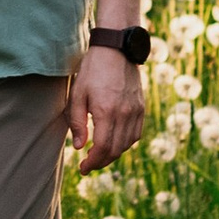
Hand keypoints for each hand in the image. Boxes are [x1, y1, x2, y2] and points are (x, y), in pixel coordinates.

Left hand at [67, 45, 144, 169]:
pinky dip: (125, 143)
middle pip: (116, 150)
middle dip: (101, 162)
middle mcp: (125, 114)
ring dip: (113, 155)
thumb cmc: (92, 70)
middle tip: (88, 165)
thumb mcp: (77, 94)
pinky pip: (136, 134)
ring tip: (99, 155)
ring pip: (127, 144)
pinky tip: (114, 142)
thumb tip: (79, 147)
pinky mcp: (141, 107)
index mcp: (106, 112)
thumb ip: (77, 122)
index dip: (92, 162)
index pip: (103, 148)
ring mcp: (136, 111)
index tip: (83, 168)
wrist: (117, 49)